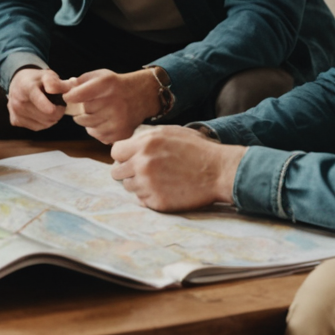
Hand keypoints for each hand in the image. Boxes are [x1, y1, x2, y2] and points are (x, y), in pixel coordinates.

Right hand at [7, 66, 71, 130]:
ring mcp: (15, 112)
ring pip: (43, 124)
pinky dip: (43, 123)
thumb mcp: (48, 76)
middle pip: (47, 116)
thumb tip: (63, 89)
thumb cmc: (37, 80)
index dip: (53, 108)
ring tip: (50, 108)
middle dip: (58, 112)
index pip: (41, 102)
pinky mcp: (15, 121)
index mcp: (26, 87)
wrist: (18, 83)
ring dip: (51, 118)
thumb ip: (58, 83)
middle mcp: (18, 101)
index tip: (58, 107)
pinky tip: (41, 113)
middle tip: (59, 105)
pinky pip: (36, 127)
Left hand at [62, 68, 165, 144]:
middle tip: (91, 104)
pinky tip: (105, 121)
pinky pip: (98, 136)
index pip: (75, 95)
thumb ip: (76, 82)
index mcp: (105, 85)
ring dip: (88, 121)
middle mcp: (112, 103)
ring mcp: (118, 120)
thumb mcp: (98, 76)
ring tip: (98, 112)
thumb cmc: (115, 86)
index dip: (69, 97)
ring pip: (88, 126)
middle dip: (82, 109)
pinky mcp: (121, 133)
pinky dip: (97, 130)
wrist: (141, 95)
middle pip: (82, 113)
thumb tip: (54, 88)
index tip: (70, 97)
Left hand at [109, 126, 245, 211]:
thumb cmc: (197, 150)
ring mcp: (149, 184)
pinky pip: (142, 200)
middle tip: (144, 171)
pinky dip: (150, 196)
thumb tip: (127, 146)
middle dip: (128, 171)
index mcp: (145, 144)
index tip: (132, 159)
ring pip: (129, 187)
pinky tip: (166, 189)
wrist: (219, 172)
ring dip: (139, 184)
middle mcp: (143, 164)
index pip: (115, 153)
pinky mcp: (157, 202)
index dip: (123, 156)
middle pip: (117, 172)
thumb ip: (145, 138)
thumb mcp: (170, 133)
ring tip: (158, 180)